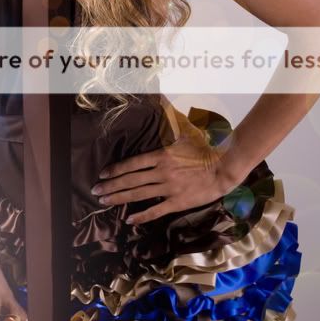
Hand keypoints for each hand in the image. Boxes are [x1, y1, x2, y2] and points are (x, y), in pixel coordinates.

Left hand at [91, 121, 241, 225]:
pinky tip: (129, 219)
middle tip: (96, 191)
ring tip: (105, 201)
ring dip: (120, 198)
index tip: (102, 174)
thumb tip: (162, 101)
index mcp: (161, 155)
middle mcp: (161, 172)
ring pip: (138, 194)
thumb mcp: (185, 131)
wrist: (223, 167)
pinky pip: (155, 210)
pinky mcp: (177, 202)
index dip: (115, 169)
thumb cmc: (204, 148)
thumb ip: (171, 120)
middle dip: (111, 186)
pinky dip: (141, 216)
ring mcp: (168, 188)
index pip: (132, 163)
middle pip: (130, 180)